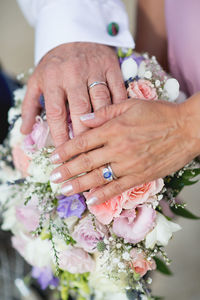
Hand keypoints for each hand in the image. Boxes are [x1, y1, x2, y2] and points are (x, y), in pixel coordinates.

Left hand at [20, 42, 125, 146]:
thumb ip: (29, 106)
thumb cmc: (55, 64)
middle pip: (80, 108)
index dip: (60, 135)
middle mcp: (73, 73)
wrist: (75, 33)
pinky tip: (118, 121)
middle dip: (83, 132)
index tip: (64, 152)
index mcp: (52, 78)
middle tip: (86, 152)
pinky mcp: (110, 65)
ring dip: (102, 122)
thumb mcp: (37, 80)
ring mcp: (94, 68)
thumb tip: (25, 132)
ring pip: (101, 99)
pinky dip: (119, 106)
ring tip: (102, 141)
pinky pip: (117, 88)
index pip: (56, 112)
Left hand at [49, 96, 199, 203]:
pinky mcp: (141, 176)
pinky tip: (90, 199)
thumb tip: (81, 120)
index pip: (82, 142)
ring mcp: (129, 164)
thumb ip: (104, 112)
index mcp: (113, 128)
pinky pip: (117, 188)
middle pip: (85, 161)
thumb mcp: (130, 105)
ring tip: (64, 190)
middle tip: (53, 177)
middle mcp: (118, 147)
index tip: (53, 158)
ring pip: (97, 177)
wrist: (186, 128)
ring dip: (78, 184)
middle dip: (66, 170)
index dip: (65, 151)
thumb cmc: (159, 113)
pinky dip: (102, 195)